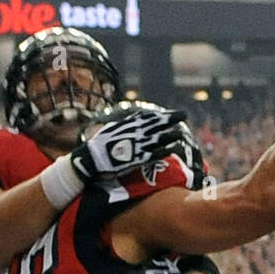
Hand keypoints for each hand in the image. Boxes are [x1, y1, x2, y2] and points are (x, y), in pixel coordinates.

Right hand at [71, 108, 185, 182]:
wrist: (90, 160)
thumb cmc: (97, 147)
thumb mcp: (110, 131)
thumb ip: (122, 127)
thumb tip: (129, 123)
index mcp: (127, 124)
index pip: (148, 117)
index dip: (161, 115)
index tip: (172, 113)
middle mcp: (133, 132)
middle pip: (156, 124)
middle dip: (171, 119)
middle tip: (184, 115)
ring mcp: (135, 145)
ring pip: (157, 138)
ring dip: (170, 135)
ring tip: (181, 133)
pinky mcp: (135, 158)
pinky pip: (152, 154)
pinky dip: (162, 151)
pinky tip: (171, 149)